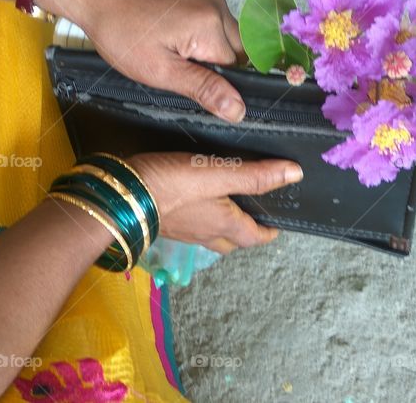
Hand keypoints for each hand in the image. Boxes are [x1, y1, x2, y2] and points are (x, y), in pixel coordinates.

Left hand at [36, 0, 247, 122]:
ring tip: (169, 44)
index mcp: (209, 24)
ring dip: (206, 45)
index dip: (214, 79)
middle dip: (213, 61)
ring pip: (226, 31)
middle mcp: (215, 0)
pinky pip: (212, 14)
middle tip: (176, 61)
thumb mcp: (159, 70)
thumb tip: (238, 110)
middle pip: (237, 46)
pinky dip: (199, 28)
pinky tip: (169, 30)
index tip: (185, 76)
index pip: (236, 67)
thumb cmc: (119, 31)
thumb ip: (203, 88)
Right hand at [127, 153, 302, 253]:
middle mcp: (204, 234)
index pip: (254, 237)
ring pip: (209, 235)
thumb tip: (295, 174)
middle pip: (231, 241)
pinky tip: (193, 203)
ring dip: (221, 227)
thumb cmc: (173, 185)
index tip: (277, 226)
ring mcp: (181, 231)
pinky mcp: (163, 222)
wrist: (120, 196)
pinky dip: (199, 218)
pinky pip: (189, 226)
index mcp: (224, 225)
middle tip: (253, 216)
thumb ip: (254, 176)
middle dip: (245, 232)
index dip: (268, 232)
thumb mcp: (217, 174)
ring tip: (226, 207)